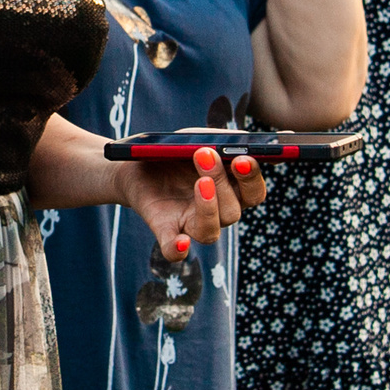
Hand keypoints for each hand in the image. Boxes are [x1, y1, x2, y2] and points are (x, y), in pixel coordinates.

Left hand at [111, 141, 265, 252]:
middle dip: (223, 183)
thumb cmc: (175, 152)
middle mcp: (216, 211)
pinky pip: (173, 250)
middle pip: (233, 211)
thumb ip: (221, 140)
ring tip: (199, 181)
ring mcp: (190, 223)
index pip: (253, 192)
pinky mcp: (165, 230)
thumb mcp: (197, 139)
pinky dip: (178, 249)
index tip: (244, 158)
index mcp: (231, 189)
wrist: (135, 163)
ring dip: (208, 207)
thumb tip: (243, 141)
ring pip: (210, 231)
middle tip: (207, 155)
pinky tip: (181, 242)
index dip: (252, 178)